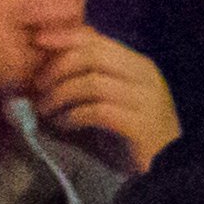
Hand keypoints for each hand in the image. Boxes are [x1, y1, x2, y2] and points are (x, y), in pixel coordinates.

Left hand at [27, 28, 178, 166]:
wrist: (167, 167)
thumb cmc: (132, 134)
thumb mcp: (113, 98)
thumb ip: (93, 76)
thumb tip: (50, 59)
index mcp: (139, 65)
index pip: (98, 38)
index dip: (64, 36)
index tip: (36, 41)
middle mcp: (145, 76)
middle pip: (93, 55)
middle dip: (58, 67)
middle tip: (37, 85)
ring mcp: (146, 100)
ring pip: (93, 82)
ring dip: (61, 94)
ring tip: (45, 109)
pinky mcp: (141, 126)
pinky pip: (98, 111)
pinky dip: (73, 116)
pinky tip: (63, 124)